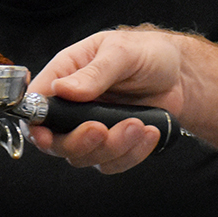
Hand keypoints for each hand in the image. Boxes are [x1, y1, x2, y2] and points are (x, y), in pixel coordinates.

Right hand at [27, 27, 189, 173]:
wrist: (181, 75)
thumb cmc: (148, 53)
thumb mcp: (122, 52)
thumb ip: (94, 73)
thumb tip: (62, 89)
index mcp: (67, 74)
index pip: (37, 103)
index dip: (36, 123)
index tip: (47, 134)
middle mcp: (73, 105)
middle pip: (55, 140)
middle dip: (78, 142)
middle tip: (102, 130)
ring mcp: (92, 127)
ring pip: (83, 157)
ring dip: (112, 147)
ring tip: (137, 125)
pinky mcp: (112, 144)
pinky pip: (111, 163)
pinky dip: (130, 154)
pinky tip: (147, 133)